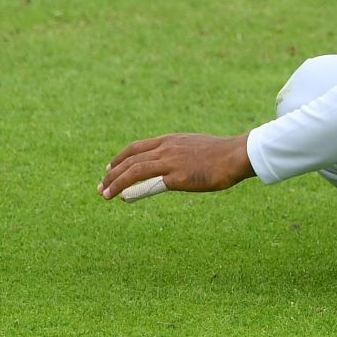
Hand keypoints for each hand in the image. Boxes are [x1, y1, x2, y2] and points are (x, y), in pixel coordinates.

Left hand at [98, 132, 254, 200]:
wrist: (236, 154)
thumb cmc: (220, 154)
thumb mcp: (194, 148)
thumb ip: (179, 155)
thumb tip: (171, 168)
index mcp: (170, 140)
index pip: (136, 147)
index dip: (120, 158)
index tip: (109, 168)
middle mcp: (166, 148)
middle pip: (130, 158)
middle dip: (112, 172)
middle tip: (101, 185)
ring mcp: (171, 161)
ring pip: (134, 170)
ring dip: (115, 182)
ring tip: (104, 193)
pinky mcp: (177, 176)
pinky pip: (148, 184)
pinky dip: (132, 189)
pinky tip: (122, 197)